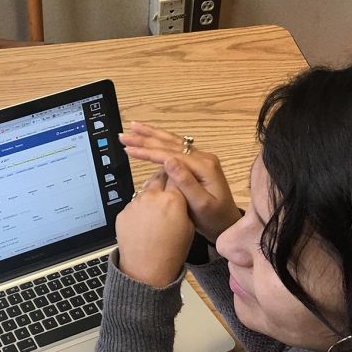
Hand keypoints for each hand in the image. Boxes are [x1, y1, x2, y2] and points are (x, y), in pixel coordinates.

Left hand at [115, 171, 193, 288]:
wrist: (146, 270)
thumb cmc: (170, 252)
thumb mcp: (189, 227)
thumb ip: (184, 205)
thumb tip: (180, 194)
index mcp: (173, 199)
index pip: (176, 174)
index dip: (178, 175)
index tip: (179, 177)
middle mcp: (152, 197)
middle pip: (159, 177)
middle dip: (164, 180)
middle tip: (168, 191)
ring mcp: (135, 204)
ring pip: (145, 190)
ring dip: (150, 195)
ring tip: (155, 213)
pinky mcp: (123, 213)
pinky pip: (133, 205)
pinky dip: (138, 209)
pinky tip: (143, 224)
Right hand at [120, 121, 241, 243]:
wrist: (227, 224)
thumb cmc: (214, 218)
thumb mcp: (201, 204)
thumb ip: (186, 182)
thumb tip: (169, 161)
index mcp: (204, 167)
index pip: (170, 155)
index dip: (148, 152)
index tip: (129, 150)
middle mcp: (204, 158)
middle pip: (170, 143)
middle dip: (145, 138)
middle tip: (124, 135)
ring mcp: (201, 159)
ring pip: (172, 142)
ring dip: (151, 135)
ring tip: (133, 127)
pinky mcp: (197, 164)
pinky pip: (176, 148)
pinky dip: (160, 142)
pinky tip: (150, 137)